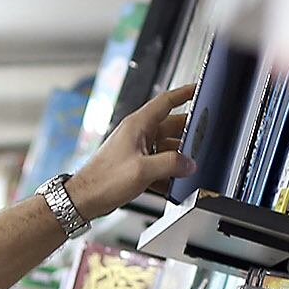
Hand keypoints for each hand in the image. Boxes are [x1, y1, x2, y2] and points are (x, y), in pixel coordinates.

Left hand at [68, 84, 194, 218]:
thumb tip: (188, 163)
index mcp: (138, 125)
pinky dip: (168, 172)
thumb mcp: (142, 170)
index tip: (198, 89)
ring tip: (191, 164)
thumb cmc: (103, 180)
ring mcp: (136, 150)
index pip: (166, 101)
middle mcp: (137, 134)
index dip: (184, 93)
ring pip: (166, 147)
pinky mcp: (135, 166)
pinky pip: (158, 164)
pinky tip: (174, 183)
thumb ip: (170, 164)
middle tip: (205, 136)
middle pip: (171, 126)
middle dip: (188, 132)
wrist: (83, 200)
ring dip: (178, 157)